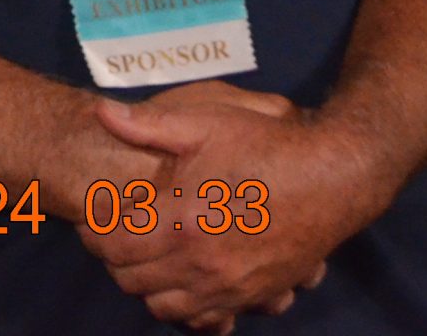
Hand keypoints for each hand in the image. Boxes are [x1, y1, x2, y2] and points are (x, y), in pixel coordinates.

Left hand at [72, 94, 362, 328]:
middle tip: (117, 236)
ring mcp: (230, 287)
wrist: (333, 178)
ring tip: (148, 258)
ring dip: (147, 286)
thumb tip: (102, 112)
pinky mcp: (254, 296)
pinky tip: (185, 279)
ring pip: (164, 308)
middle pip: (131, 281)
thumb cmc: (266, 146)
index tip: (92, 219)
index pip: (113, 246)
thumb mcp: (205, 123)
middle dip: (114, 259)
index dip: (92, 233)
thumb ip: (148, 125)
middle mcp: (202, 263)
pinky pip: (205, 320)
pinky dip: (187, 308)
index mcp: (181, 221)